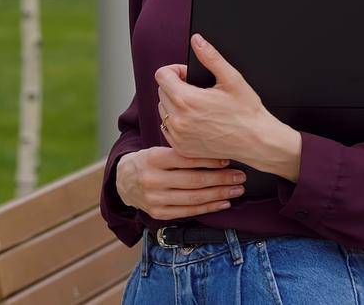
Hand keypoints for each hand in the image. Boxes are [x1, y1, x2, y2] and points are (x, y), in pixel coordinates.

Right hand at [114, 146, 246, 220]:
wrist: (122, 181)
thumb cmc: (146, 162)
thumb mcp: (156, 150)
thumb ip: (179, 152)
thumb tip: (214, 151)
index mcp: (152, 158)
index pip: (186, 159)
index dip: (209, 160)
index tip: (228, 160)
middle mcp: (153, 180)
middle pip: (194, 180)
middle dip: (221, 179)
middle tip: (240, 176)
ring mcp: (155, 199)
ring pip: (194, 198)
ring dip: (219, 194)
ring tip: (237, 189)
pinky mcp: (159, 213)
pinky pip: (189, 211)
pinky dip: (209, 207)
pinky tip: (223, 202)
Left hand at [154, 34, 302, 180]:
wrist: (257, 141)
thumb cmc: (247, 111)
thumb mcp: (231, 78)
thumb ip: (211, 57)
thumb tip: (196, 40)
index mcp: (186, 99)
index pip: (161, 75)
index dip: (175, 70)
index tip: (188, 75)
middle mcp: (178, 119)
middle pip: (161, 92)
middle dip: (175, 86)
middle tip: (196, 90)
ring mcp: (178, 136)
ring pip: (163, 110)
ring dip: (174, 104)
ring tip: (197, 106)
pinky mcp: (182, 148)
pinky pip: (167, 129)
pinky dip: (177, 122)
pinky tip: (195, 121)